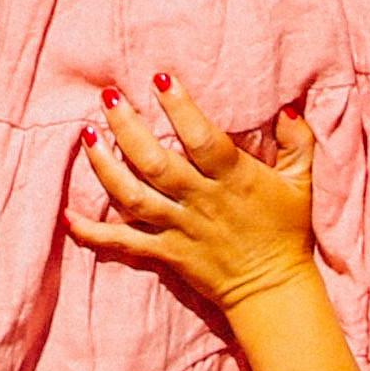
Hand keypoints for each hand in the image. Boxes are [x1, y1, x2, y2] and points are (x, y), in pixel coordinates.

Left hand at [68, 80, 321, 313]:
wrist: (274, 291)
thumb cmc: (286, 231)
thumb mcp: (301, 183)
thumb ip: (297, 143)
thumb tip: (288, 108)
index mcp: (233, 179)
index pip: (202, 139)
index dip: (180, 109)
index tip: (160, 79)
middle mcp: (201, 201)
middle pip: (156, 163)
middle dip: (128, 128)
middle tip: (108, 98)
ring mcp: (179, 228)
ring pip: (132, 197)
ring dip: (104, 167)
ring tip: (87, 135)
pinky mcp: (165, 253)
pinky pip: (123, 243)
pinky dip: (92, 232)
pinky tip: (68, 214)